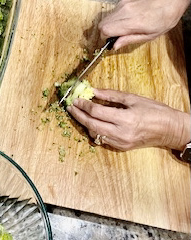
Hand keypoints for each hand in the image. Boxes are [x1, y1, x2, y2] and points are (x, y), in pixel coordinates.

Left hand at [67, 89, 190, 150]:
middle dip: (78, 115)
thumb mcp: (133, 99)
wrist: (169, 130)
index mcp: (125, 119)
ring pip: (95, 134)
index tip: (76, 99)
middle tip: (70, 107)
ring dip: (85, 124)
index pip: (97, 112)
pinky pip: (102, 139)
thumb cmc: (155, 111)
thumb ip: (111, 96)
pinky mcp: (121, 147)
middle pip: (91, 125)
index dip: (84, 105)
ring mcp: (120, 142)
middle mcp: (121, 133)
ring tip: (79, 113)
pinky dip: (94, 130)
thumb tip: (93, 91)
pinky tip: (91, 123)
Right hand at [99, 0, 190, 49]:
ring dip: (112, 25)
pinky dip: (117, 18)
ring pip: (107, 17)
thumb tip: (116, 45)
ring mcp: (124, 3)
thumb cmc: (166, 14)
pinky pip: (114, 11)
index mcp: (131, 21)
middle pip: (102, 24)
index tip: (112, 42)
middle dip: (106, 33)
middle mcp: (125, 10)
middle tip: (117, 37)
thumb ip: (130, 40)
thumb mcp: (150, 35)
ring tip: (125, 28)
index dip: (106, 38)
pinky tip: (128, 19)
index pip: (105, 30)